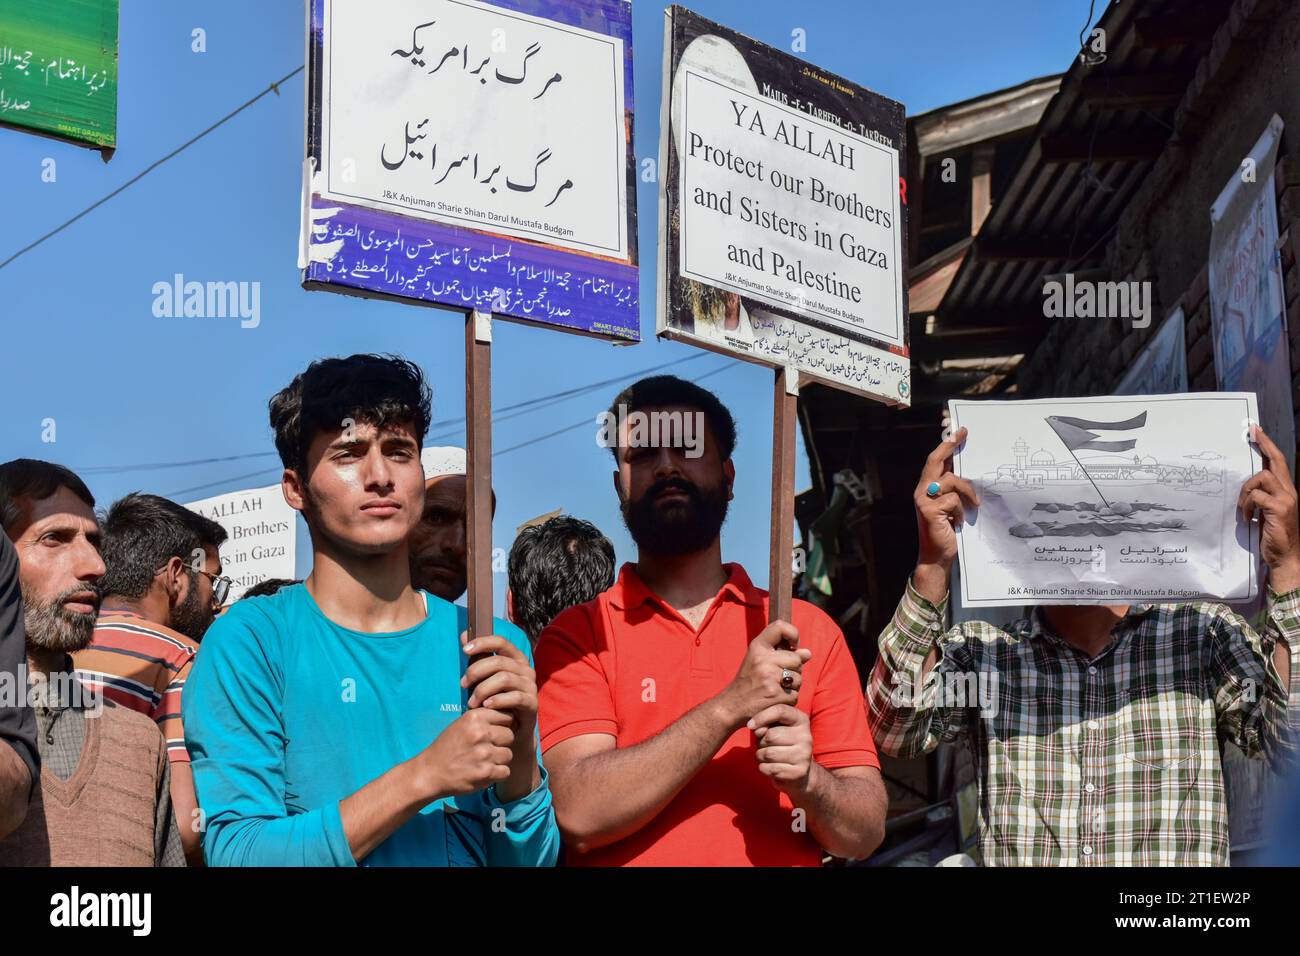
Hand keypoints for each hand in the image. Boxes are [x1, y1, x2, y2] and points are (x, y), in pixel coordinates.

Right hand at [416, 706, 514, 799]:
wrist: (430, 772)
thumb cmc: (447, 747)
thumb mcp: (461, 724)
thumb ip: (483, 718)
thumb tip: (511, 717)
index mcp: (475, 717)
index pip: (507, 716)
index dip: (503, 725)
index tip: (494, 732)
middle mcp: (481, 733)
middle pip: (510, 735)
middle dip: (501, 743)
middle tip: (487, 749)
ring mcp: (484, 754)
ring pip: (508, 754)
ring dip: (499, 760)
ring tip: (484, 761)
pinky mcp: (486, 773)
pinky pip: (506, 771)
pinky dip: (497, 774)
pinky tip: (484, 772)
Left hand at [461, 633, 537, 739]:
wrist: (512, 730)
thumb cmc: (497, 700)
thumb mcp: (486, 677)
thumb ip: (477, 657)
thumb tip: (464, 634)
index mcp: (516, 658)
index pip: (501, 642)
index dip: (483, 642)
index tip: (464, 650)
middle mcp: (526, 669)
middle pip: (499, 662)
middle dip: (476, 672)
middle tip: (463, 685)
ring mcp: (530, 686)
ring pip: (504, 679)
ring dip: (483, 690)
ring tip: (471, 702)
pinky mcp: (532, 703)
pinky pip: (514, 697)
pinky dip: (497, 700)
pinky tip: (486, 706)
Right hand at [716, 621, 811, 729]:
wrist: (732, 705)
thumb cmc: (748, 681)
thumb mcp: (759, 660)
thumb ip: (782, 654)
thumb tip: (808, 653)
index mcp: (757, 647)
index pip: (780, 627)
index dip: (793, 634)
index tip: (793, 645)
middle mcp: (762, 659)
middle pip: (796, 659)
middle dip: (794, 669)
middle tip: (778, 677)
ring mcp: (769, 676)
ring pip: (798, 678)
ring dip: (792, 686)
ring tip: (776, 688)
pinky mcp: (775, 694)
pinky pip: (795, 694)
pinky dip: (789, 699)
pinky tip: (776, 699)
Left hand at [748, 704, 813, 794]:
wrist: (798, 771)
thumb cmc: (781, 744)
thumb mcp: (775, 728)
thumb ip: (765, 723)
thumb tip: (756, 728)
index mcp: (801, 720)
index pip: (780, 711)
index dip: (761, 717)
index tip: (749, 725)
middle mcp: (806, 736)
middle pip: (771, 735)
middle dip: (761, 742)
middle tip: (765, 745)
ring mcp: (804, 755)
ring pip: (769, 754)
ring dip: (761, 756)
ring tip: (767, 756)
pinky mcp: (799, 772)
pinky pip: (771, 769)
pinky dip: (764, 768)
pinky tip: (770, 767)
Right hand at [913, 427, 978, 602]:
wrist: (936, 557)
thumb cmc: (946, 531)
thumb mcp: (950, 506)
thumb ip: (953, 490)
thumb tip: (969, 472)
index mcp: (926, 488)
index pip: (934, 461)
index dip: (945, 445)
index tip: (958, 431)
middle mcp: (921, 491)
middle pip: (935, 461)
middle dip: (949, 446)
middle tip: (962, 435)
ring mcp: (924, 500)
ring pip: (951, 481)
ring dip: (967, 492)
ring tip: (973, 506)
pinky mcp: (930, 511)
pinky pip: (953, 500)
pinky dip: (961, 511)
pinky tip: (958, 522)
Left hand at [1240, 426, 1299, 590]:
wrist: (1285, 557)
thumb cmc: (1273, 536)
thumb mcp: (1265, 512)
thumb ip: (1259, 497)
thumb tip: (1244, 485)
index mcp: (1286, 491)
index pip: (1279, 463)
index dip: (1268, 446)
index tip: (1257, 431)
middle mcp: (1290, 491)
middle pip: (1277, 462)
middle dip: (1264, 444)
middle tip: (1252, 432)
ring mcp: (1286, 499)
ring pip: (1261, 477)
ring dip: (1246, 491)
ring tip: (1243, 508)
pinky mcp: (1279, 508)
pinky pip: (1256, 496)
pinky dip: (1246, 506)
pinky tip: (1247, 518)